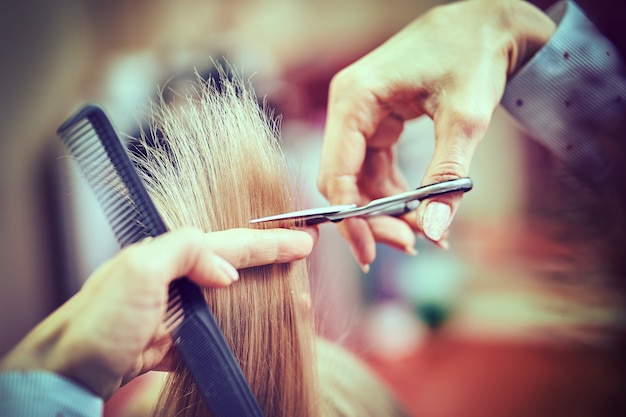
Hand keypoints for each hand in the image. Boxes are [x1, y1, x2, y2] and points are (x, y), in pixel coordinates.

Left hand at [0, 227, 316, 398]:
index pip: (231, 243)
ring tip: (290, 293)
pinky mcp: (171, 340)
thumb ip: (185, 251)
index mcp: (168, 255)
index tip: (303, 241)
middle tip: (302, 253)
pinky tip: (256, 328)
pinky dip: (237, 328)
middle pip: (234, 264)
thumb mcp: (139, 271)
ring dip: (260, 294)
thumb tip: (225, 267)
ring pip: (228, 297)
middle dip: (271, 259)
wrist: (67, 371)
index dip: (270, 242)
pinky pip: (214, 330)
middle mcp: (172, 277)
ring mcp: (174, 309)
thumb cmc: (95, 324)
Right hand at [318, 0, 554, 268]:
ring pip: (360, 179)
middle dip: (373, 218)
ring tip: (423, 234)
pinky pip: (376, 167)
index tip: (370, 253)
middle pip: (345, 181)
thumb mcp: (464, 119)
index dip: (350, 219)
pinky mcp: (377, 121)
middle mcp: (349, 108)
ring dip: (386, 210)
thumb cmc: (472, 56)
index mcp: (355, 100)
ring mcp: (361, 115)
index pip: (336, 173)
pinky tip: (420, 210)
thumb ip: (446, 178)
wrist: (486, 23)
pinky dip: (395, 192)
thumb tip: (435, 231)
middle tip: (410, 245)